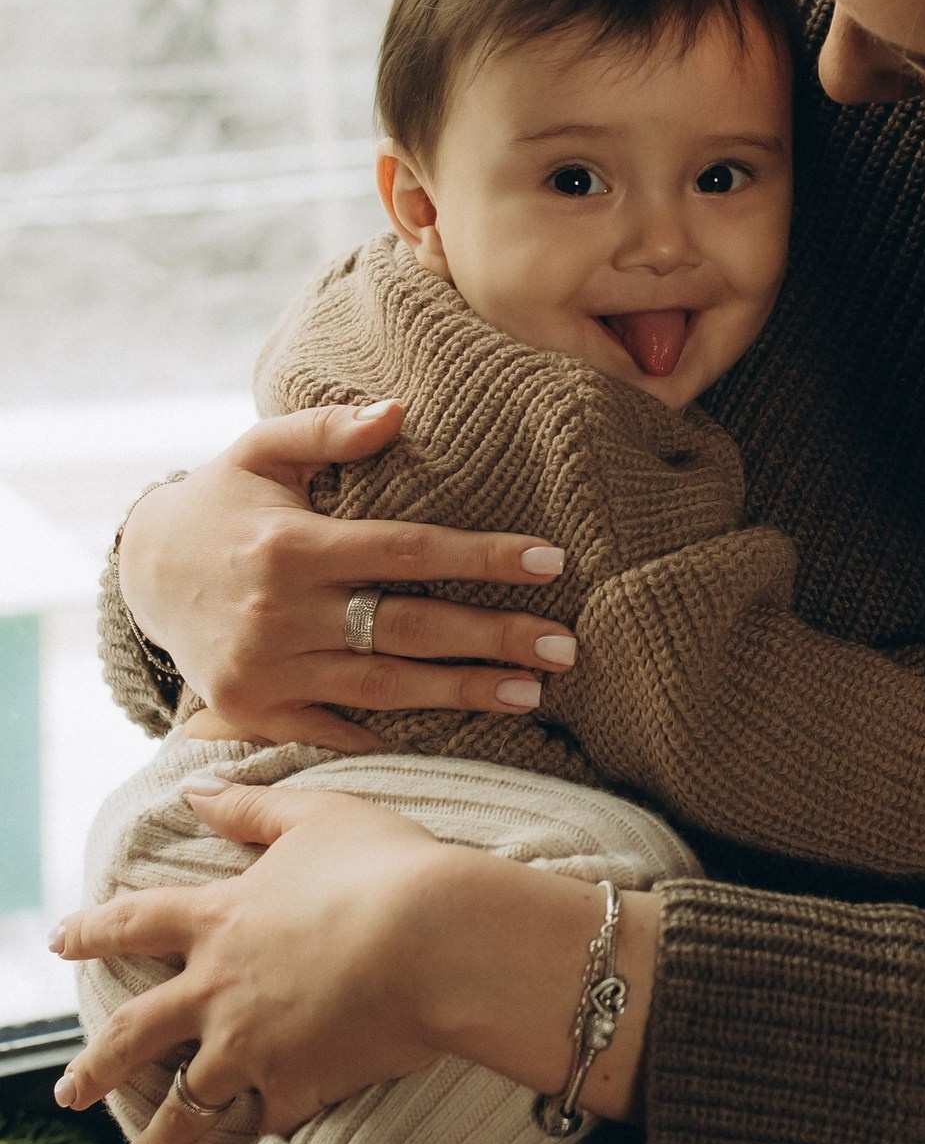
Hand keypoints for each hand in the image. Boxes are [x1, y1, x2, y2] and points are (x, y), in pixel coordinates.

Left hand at [52, 781, 654, 1143]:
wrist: (434, 936)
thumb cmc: (382, 865)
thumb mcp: (316, 816)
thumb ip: (252, 807)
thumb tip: (197, 789)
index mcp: (222, 918)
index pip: (137, 922)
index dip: (95, 929)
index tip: (61, 940)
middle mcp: (219, 989)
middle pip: (136, 1033)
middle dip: (96, 1065)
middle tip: (69, 1090)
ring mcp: (250, 1045)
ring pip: (185, 1104)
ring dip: (156, 1139)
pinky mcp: (294, 1085)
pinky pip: (269, 1116)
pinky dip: (267, 1123)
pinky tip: (266, 1130)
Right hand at [117, 401, 577, 750]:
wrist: (140, 571)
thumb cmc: (220, 502)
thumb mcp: (259, 450)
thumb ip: (326, 429)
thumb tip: (399, 411)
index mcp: (292, 542)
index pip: (409, 550)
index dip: (484, 557)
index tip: (552, 561)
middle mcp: (282, 611)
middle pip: (410, 627)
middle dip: (495, 638)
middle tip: (565, 648)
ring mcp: (267, 668)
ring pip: (385, 685)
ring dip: (463, 692)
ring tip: (532, 693)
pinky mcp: (256, 709)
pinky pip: (336, 728)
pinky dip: (394, 733)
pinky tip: (458, 732)